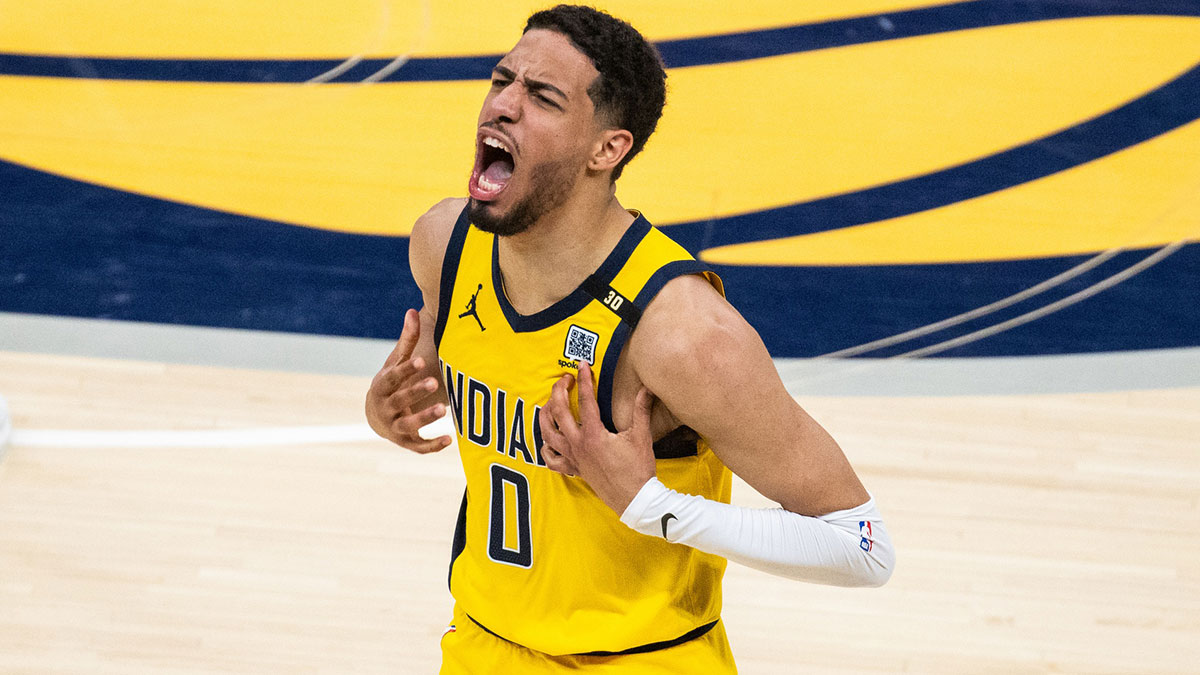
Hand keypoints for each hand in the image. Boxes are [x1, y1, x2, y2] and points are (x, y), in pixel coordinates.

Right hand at [365, 309, 451, 452]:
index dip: (405, 370)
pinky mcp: (405, 442)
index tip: (421, 361)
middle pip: (399, 400)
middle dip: (415, 392)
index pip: (392, 377)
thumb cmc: (392, 383)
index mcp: (382, 386)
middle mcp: (385, 408)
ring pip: (408, 425)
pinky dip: (432, 446)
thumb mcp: (395, 363)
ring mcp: (394, 427)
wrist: (377, 416)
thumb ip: (407, 341)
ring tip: (443, 410)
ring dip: (424, 418)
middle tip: (434, 382)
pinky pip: (418, 447)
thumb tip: (412, 311)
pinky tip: (449, 440)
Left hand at [538, 361, 656, 512]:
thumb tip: (647, 388)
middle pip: (558, 412)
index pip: (586, 400)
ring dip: (545, 415)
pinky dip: (545, 448)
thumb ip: (641, 410)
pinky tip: (548, 439)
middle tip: (565, 379)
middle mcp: (578, 445)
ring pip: (547, 434)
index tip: (582, 366)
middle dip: (558, 391)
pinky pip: (551, 460)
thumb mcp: (641, 436)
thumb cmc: (638, 470)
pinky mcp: (574, 469)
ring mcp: (573, 458)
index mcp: (594, 434)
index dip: (584, 380)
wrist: (635, 500)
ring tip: (549, 403)